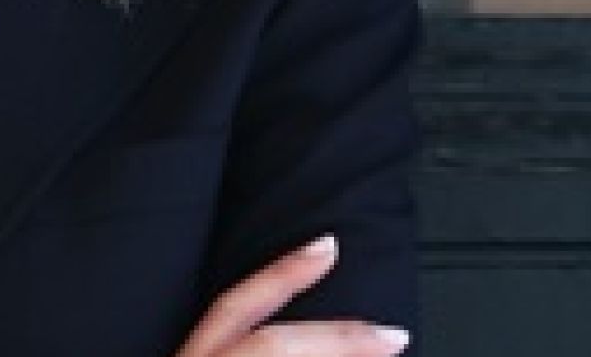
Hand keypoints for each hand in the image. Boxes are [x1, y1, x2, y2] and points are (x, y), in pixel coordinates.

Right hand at [176, 235, 410, 356]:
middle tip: (394, 336)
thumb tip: (304, 331)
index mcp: (196, 354)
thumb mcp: (202, 352)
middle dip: (337, 339)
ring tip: (389, 353)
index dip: (281, 273)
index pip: (233, 306)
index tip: (328, 244)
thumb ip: (238, 339)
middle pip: (272, 347)